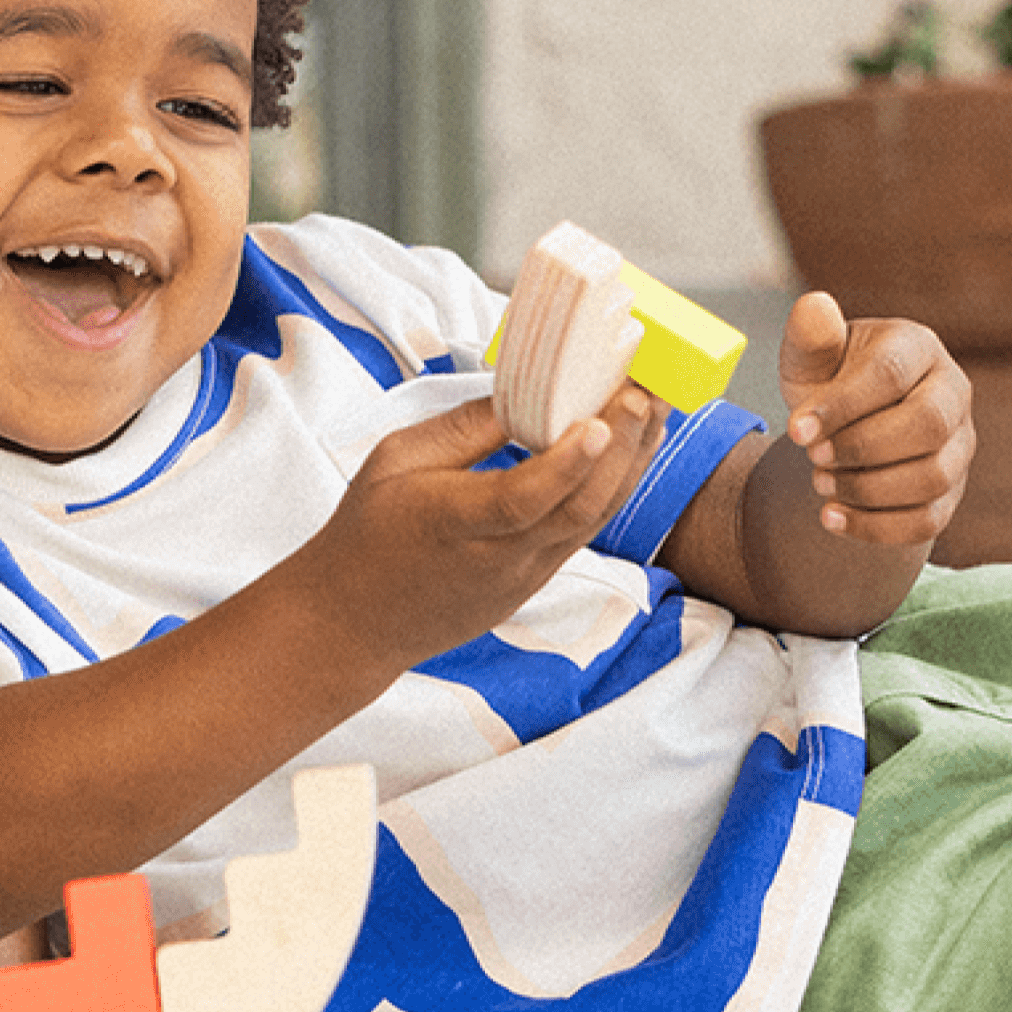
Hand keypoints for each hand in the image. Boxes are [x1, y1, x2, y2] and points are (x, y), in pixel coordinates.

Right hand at [295, 383, 664, 673]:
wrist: (356, 620)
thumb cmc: (368, 532)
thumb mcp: (395, 461)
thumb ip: (461, 431)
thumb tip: (523, 397)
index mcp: (454, 523)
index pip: (522, 499)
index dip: (567, 463)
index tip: (599, 421)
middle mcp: (498, 558)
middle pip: (578, 509)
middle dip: (621, 448)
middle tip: (646, 391)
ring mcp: (522, 577)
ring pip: (593, 522)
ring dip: (631, 465)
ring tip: (655, 411)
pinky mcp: (533, 583)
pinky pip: (584, 533)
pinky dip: (612, 490)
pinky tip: (629, 452)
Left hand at [777, 291, 973, 545]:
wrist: (843, 430)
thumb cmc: (827, 383)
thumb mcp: (810, 359)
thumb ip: (810, 337)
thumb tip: (814, 306)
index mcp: (917, 347)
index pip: (891, 375)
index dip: (842, 406)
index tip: (795, 431)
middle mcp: (952, 392)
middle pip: (927, 426)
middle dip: (861, 448)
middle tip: (811, 457)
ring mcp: (959, 445)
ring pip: (932, 477)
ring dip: (866, 489)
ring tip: (819, 482)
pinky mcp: (951, 492)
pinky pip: (927, 520)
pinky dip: (875, 527)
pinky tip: (832, 518)